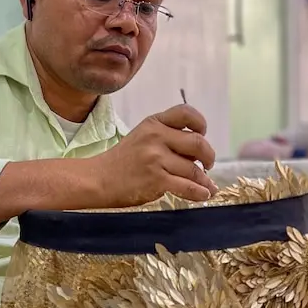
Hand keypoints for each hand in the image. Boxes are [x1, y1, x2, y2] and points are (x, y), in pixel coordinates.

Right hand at [92, 104, 218, 205]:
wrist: (98, 179)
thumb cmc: (122, 161)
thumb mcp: (142, 137)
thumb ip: (168, 138)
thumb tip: (201, 156)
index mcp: (153, 123)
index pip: (186, 113)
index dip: (200, 124)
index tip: (202, 134)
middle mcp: (156, 137)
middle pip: (198, 143)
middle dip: (209, 156)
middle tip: (208, 164)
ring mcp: (156, 158)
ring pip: (194, 169)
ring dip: (203, 180)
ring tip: (205, 185)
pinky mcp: (156, 179)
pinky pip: (187, 186)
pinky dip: (199, 192)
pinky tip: (203, 194)